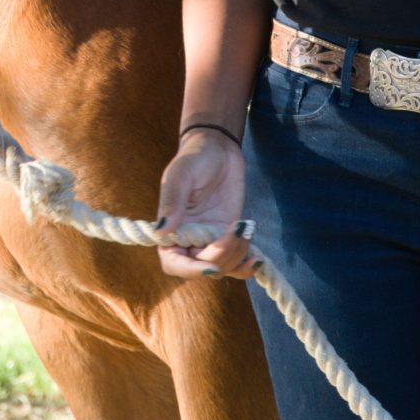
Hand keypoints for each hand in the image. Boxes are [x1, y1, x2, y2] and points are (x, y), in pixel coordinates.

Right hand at [156, 128, 257, 279]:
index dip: (189, 270)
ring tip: (246, 226)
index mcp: (171, 229)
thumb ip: (172, 201)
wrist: (218, 148)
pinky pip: (236, 261)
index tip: (209, 266)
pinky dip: (247, 266)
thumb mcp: (181, 174)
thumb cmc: (194, 158)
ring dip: (238, 255)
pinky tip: (257, 258)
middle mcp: (189, 240)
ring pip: (223, 267)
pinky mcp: (230, 237)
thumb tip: (161, 231)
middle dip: (221, 257)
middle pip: (202, 268)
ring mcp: (211, 240)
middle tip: (236, 229)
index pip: (173, 262)